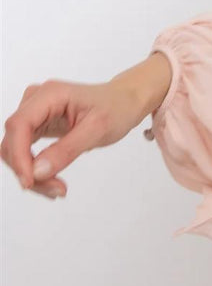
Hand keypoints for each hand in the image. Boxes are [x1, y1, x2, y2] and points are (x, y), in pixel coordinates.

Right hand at [2, 53, 171, 199]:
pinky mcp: (36, 125)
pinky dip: (34, 169)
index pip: (19, 125)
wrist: (124, 101)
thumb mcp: (97, 130)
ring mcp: (34, 113)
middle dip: (28, 170)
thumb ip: (66, 150)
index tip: (30, 181)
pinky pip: (24, 151)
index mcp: (50, 94)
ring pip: (15, 150)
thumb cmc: (116, 108)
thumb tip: (36, 172)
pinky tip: (52, 181)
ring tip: (58, 189)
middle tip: (57, 190)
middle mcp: (36, 100)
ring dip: (31, 174)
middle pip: (13, 141)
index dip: (19, 156)